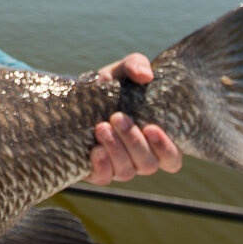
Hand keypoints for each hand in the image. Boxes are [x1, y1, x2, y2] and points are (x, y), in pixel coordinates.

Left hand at [85, 54, 183, 184]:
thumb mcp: (120, 71)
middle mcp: (139, 157)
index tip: (151, 128)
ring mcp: (118, 167)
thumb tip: (145, 75)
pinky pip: (104, 178)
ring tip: (101, 127)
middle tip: (116, 117)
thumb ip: (135, 65)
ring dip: (116, 150)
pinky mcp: (95, 171)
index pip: (172, 159)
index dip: (166, 149)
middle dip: (133, 141)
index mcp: (153, 139)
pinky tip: (94, 150)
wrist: (71, 100)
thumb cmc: (106, 88)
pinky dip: (102, 165)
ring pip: (127, 171)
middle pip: (148, 164)